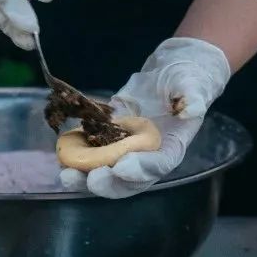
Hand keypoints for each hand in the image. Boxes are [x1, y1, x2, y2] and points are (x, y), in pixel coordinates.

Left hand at [60, 38, 230, 197]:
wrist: (170, 73)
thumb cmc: (187, 79)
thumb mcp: (194, 82)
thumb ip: (193, 95)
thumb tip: (191, 108)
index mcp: (172, 146)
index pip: (159, 165)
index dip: (141, 170)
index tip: (122, 167)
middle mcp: (149, 156)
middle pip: (129, 181)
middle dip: (109, 183)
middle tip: (91, 179)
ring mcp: (127, 151)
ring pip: (107, 175)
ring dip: (86, 179)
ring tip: (67, 176)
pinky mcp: (110, 141)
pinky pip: (93, 156)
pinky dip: (77, 159)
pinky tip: (62, 156)